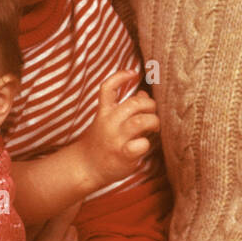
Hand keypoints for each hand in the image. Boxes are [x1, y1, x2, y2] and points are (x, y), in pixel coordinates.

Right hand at [75, 69, 159, 189]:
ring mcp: (116, 139)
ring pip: (140, 121)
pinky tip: (144, 144)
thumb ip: (125, 108)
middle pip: (133, 103)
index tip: (134, 73)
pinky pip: (141, 144)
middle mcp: (109, 123)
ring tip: (154, 126)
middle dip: (149, 105)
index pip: (108, 88)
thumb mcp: (108, 121)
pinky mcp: (123, 154)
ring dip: (153, 121)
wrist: (87, 167)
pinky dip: (147, 142)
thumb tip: (144, 94)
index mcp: (103, 112)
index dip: (121, 76)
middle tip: (152, 112)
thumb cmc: (102, 141)